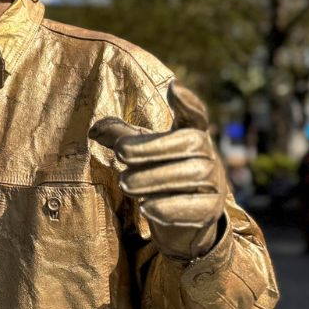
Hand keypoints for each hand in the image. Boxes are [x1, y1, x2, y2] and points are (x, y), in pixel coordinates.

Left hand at [89, 83, 227, 259]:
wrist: (182, 221)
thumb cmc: (160, 174)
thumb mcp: (142, 153)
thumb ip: (120, 137)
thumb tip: (94, 130)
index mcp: (192, 135)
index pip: (196, 114)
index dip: (187, 102)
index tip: (173, 87)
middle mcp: (208, 155)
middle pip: (192, 144)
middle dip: (154, 147)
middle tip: (120, 154)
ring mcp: (214, 183)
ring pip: (193, 175)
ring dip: (155, 178)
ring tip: (124, 184)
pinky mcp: (211, 211)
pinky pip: (196, 207)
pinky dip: (170, 208)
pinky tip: (146, 208)